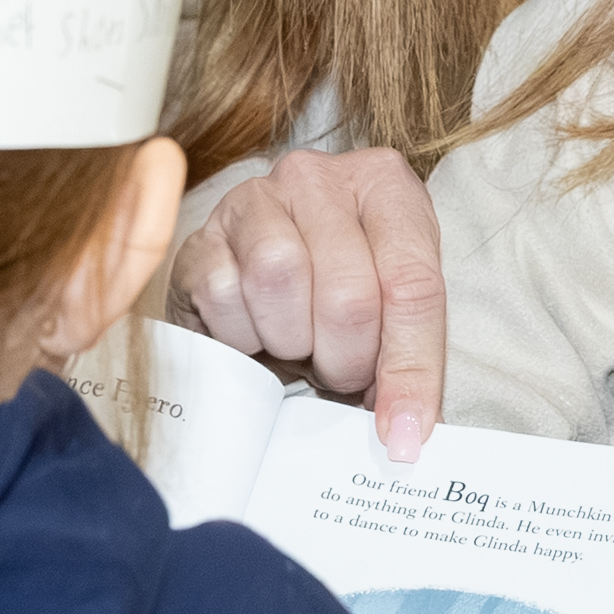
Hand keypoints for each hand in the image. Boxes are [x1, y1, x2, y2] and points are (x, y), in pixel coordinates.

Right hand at [175, 147, 446, 459]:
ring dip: (291, 340)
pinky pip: (223, 294)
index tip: (403, 433)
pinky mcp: (200, 234)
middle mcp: (318, 176)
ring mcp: (253, 198)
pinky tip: (254, 330)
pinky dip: (242, 334)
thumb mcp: (388, 315)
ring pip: (280, 280)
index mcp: (384, 185)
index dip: (411, 370)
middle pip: (348, 295)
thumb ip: (408, 365)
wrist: (257, 282)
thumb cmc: (332, 294)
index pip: (413, 285)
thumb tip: (407, 437)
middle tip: (338, 370)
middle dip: (346, 360)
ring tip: (296, 342)